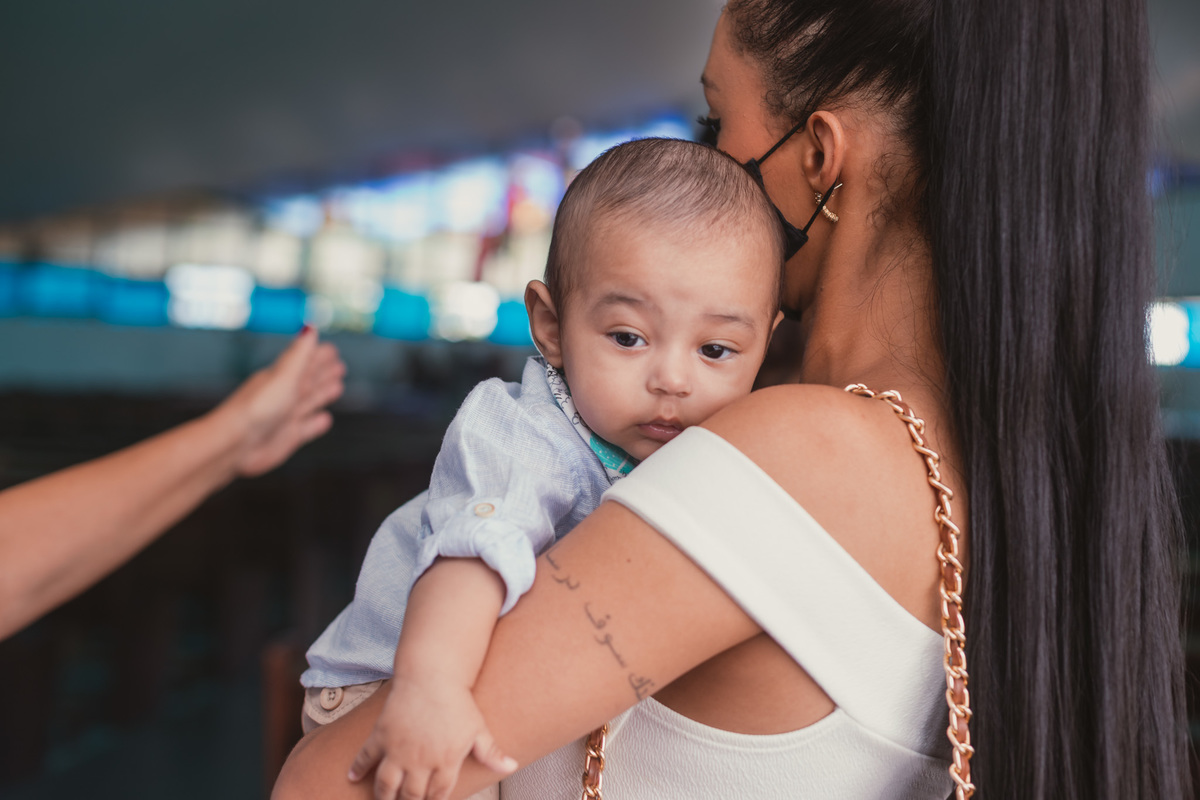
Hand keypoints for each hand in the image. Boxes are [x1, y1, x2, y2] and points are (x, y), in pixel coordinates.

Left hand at [214, 326, 345, 477]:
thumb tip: (310, 326)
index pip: (307, 361)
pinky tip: (325, 419)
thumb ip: (300, 353)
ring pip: (312, 401)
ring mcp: (288, 417)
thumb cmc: (257, 407)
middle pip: (311, 381)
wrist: (236, 444)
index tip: (333, 349)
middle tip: (340, 365)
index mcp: (283, 377)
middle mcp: (286, 395)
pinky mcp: (290, 437)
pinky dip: (318, 423)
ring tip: (338, 386)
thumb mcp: (283, 375)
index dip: (320, 355)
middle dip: (325, 372)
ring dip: (324, 394)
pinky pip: (309, 427)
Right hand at [348, 678, 516, 799]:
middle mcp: (420, 762)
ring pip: (386, 785)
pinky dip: (358, 769)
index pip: (437, 796)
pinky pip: (365, 758)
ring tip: (384, 799)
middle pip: (410, 796)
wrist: (432, 675)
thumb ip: (492, 753)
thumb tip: (511, 767)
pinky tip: (353, 777)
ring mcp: (398, 750)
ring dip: (384, 796)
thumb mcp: (479, 728)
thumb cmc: (458, 701)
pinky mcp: (381, 736)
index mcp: (446, 762)